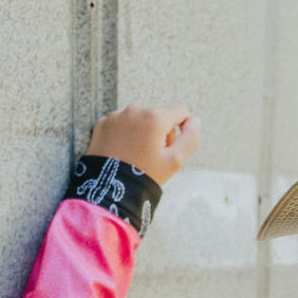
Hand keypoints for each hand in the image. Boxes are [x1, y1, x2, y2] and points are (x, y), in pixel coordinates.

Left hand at [86, 103, 200, 185]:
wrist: (111, 187)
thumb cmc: (145, 175)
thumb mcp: (175, 161)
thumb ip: (190, 138)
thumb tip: (195, 120)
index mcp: (155, 118)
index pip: (180, 110)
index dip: (183, 126)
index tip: (173, 144)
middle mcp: (135, 110)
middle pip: (159, 115)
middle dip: (160, 132)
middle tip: (154, 156)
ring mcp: (116, 115)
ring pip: (139, 118)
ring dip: (142, 132)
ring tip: (137, 155)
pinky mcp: (103, 123)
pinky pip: (121, 123)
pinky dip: (125, 134)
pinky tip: (123, 152)